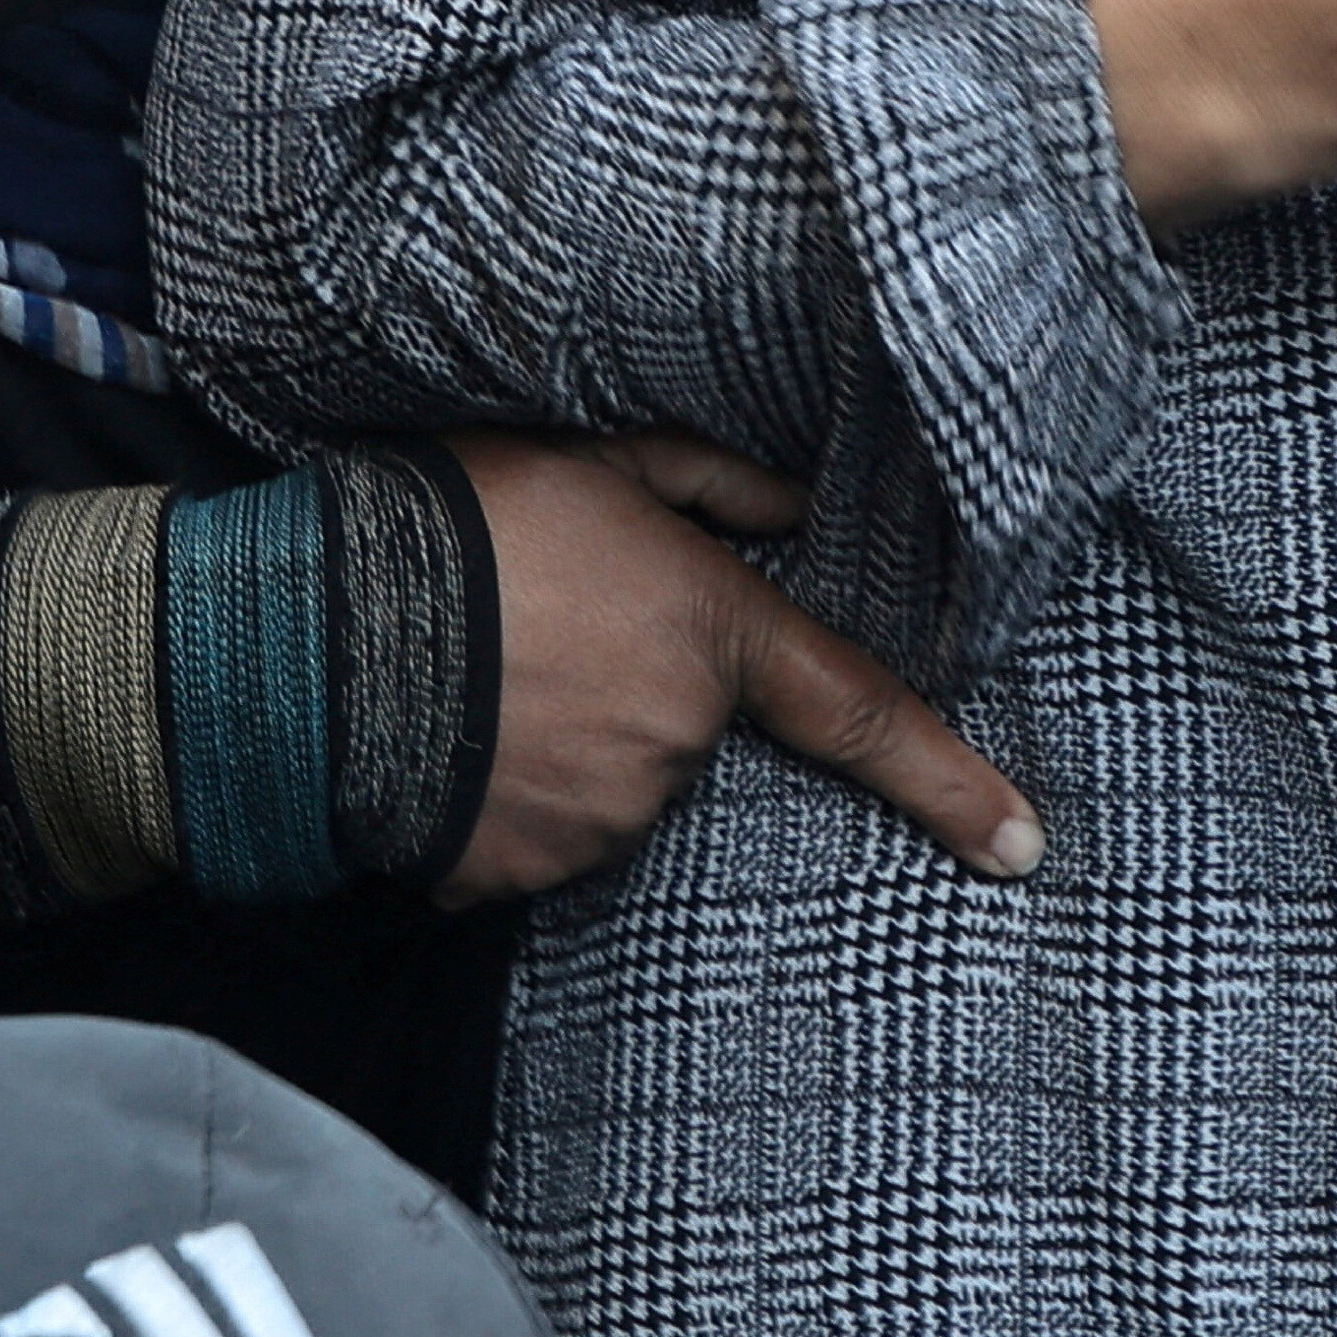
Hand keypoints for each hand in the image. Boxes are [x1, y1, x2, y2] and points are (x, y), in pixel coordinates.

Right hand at [437, 430, 1038, 901]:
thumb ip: (715, 483)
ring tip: (486, 677)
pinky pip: (543, 839)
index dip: (952, 784)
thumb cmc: (461, 524)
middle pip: (693, 732)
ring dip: (572, 744)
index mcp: (711, 631)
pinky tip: (455, 739)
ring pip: (619, 787)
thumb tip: (800, 509)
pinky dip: (509, 799)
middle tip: (546, 629)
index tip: (1023, 846)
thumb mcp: (597, 457)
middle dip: (642, 690)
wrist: (313, 634)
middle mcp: (676, 740)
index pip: (861, 711)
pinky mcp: (522, 879)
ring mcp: (602, 819)